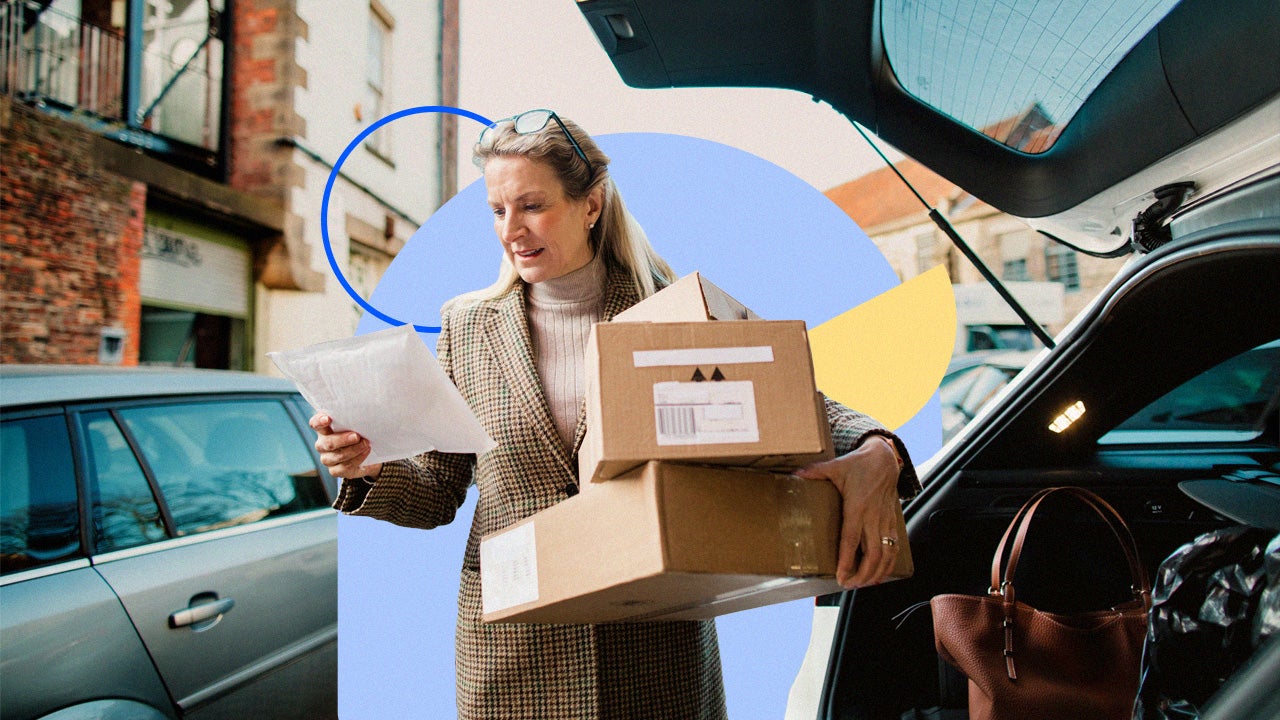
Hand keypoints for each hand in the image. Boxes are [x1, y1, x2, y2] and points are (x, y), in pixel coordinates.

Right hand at [309, 412, 382, 479]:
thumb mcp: (357, 424)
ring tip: (366, 444)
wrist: (369, 453)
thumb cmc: (360, 433)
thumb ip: (353, 418)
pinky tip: (366, 452)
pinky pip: (344, 467)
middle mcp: (322, 444)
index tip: (328, 419)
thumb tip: (362, 412)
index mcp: (324, 429)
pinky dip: (357, 459)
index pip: (315, 424)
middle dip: (343, 439)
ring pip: (337, 456)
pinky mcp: (335, 470)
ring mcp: (327, 458)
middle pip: (327, 443)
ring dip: (353, 450)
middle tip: (357, 436)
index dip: (319, 421)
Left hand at [794, 435, 901, 587]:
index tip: (840, 576)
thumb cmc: (858, 464)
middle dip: (862, 574)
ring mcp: (885, 521)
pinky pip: (894, 548)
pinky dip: (889, 564)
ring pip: (886, 555)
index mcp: (857, 506)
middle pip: (872, 554)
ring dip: (876, 573)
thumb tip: (794, 474)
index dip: (847, 561)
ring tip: (862, 584)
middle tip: (849, 585)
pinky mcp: (893, 522)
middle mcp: (873, 517)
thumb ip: (814, 472)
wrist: (884, 459)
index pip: (851, 540)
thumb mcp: (835, 466)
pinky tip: (880, 574)